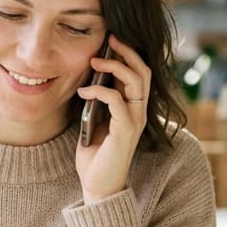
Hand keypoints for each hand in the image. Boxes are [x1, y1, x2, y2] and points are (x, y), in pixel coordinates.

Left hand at [75, 34, 151, 202]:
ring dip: (115, 66)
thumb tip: (87, 78)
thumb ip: (97, 102)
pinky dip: (99, 90)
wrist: (98, 187)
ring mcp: (135, 121)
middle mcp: (140, 113)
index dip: (129, 55)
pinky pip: (117, 101)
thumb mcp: (94, 121)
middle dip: (127, 52)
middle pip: (144, 72)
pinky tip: (83, 91)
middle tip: (110, 39)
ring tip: (94, 61)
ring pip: (136, 82)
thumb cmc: (95, 156)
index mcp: (133, 109)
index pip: (140, 74)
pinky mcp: (126, 131)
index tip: (111, 40)